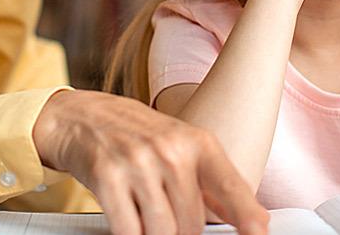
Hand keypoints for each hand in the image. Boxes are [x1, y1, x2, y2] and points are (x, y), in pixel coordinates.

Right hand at [33, 90, 268, 234]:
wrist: (81, 116)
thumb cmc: (136, 134)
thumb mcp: (181, 146)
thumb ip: (212, 183)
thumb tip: (249, 220)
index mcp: (197, 142)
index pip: (230, 186)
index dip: (247, 215)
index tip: (258, 234)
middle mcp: (170, 151)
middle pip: (192, 223)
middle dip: (182, 234)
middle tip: (167, 219)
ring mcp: (138, 163)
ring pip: (162, 231)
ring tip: (145, 218)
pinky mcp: (108, 177)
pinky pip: (129, 230)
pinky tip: (129, 224)